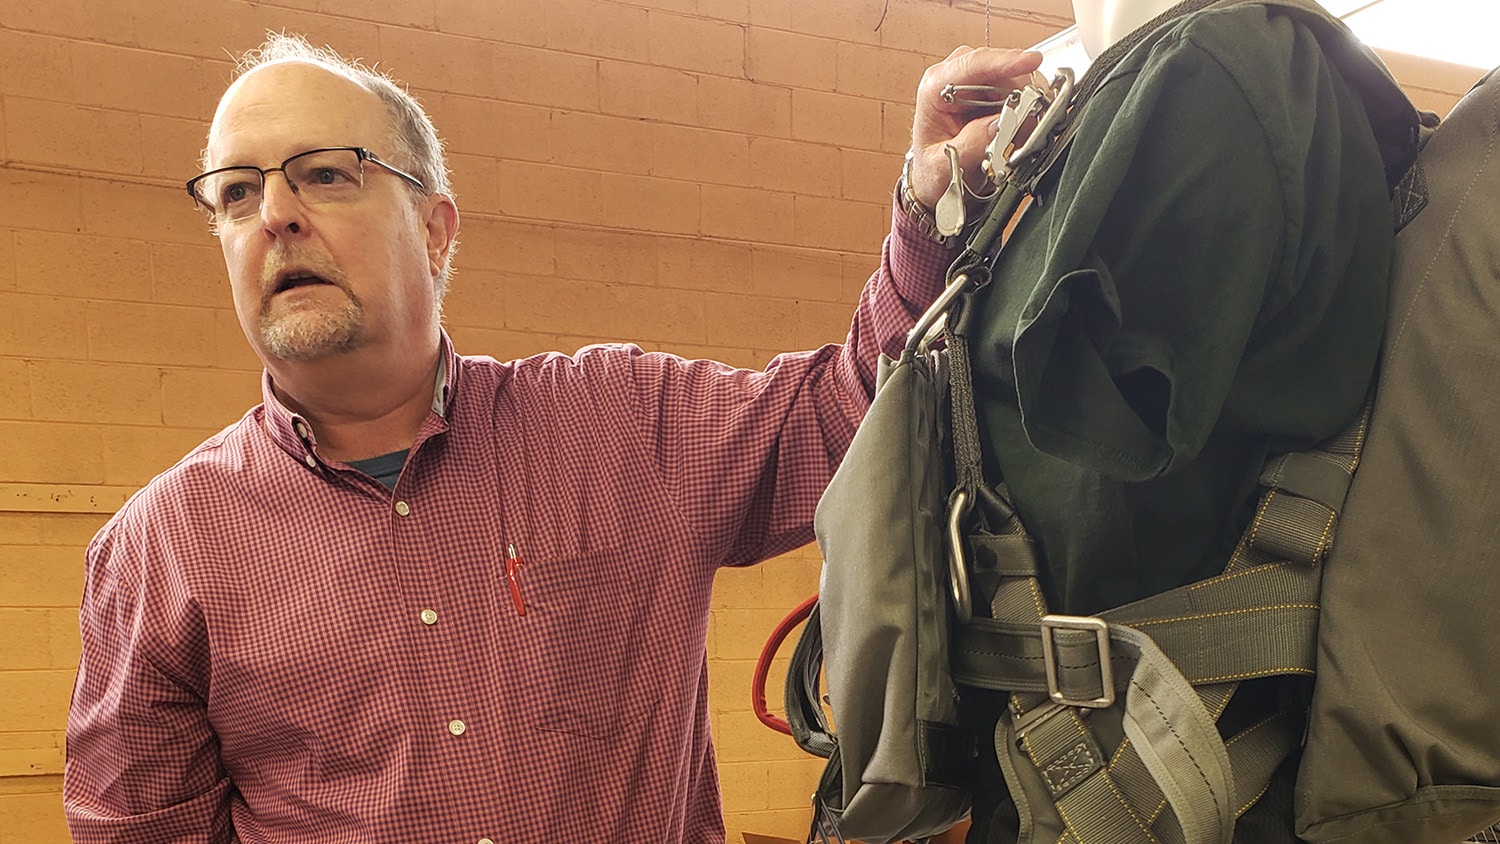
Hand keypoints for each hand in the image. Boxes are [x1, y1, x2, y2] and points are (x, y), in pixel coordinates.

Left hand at [907, 47, 1044, 209]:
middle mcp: (955, 79)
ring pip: (1014, 80)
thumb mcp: (944, 166)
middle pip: (1000, 69)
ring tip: (1018, 136)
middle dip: (1020, 92)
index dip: (1005, 61)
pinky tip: (1019, 131)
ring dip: (1025, 105)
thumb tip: (999, 124)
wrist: (936, 179)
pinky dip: (1026, 111)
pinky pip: (1020, 93)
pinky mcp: (992, 93)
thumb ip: (971, 144)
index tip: (1030, 62)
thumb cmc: (932, 169)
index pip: (972, 64)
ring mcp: (976, 84)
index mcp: (934, 88)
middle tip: (1029, 122)